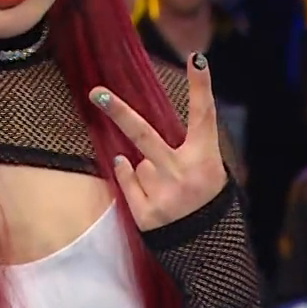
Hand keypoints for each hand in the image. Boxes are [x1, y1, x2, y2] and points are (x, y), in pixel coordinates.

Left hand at [89, 53, 229, 229]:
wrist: (208, 249)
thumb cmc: (205, 200)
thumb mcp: (209, 170)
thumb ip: (182, 151)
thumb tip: (129, 151)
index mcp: (205, 159)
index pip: (204, 115)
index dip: (201, 86)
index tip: (196, 58)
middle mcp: (183, 174)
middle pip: (144, 135)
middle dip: (119, 112)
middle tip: (97, 93)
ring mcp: (162, 195)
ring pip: (138, 162)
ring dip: (148, 171)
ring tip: (168, 190)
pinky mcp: (146, 214)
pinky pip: (127, 179)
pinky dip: (131, 178)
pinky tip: (150, 190)